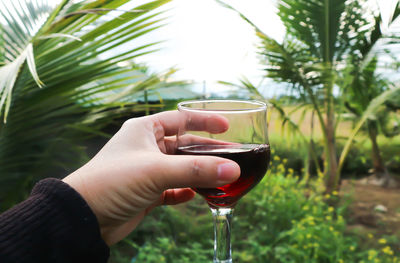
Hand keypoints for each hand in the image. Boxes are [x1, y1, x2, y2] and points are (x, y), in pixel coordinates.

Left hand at [62, 111, 239, 244]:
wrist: (84, 217)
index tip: (226, 126)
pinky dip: (186, 191)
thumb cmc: (112, 182)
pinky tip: (198, 195)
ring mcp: (147, 171)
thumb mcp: (156, 170)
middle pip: (185, 145)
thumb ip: (195, 170)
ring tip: (222, 178)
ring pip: (181, 168)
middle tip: (231, 156)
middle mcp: (146, 148)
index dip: (204, 121)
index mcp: (144, 131)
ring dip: (200, 174)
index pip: (180, 119)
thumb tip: (232, 170)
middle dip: (208, 151)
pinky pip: (173, 189)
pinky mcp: (147, 193)